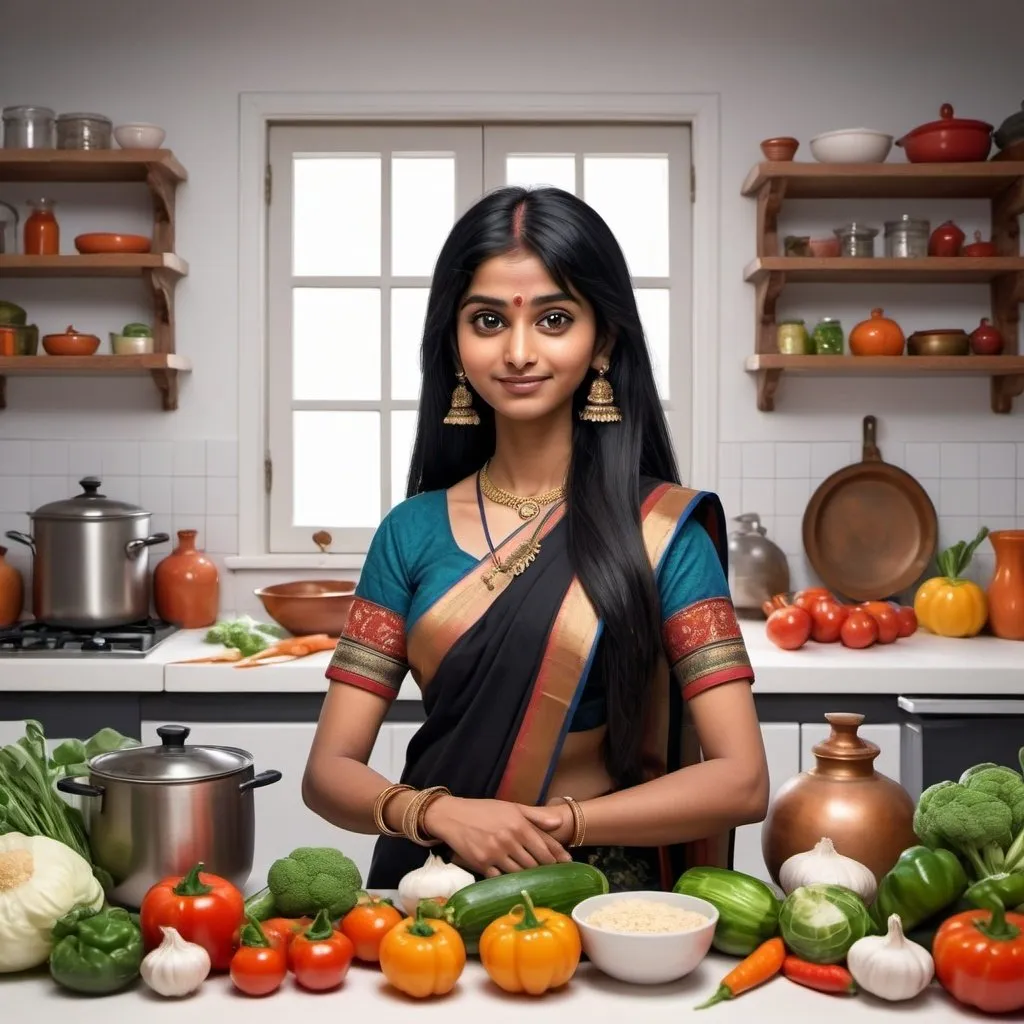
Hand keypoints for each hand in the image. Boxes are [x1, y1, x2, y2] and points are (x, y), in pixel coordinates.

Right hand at [423, 797, 571, 876]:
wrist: (453, 816)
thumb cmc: (484, 810)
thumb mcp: (512, 807)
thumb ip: (536, 815)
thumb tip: (559, 822)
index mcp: (519, 825)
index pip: (544, 846)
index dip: (557, 857)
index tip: (566, 864)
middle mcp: (509, 840)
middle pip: (534, 862)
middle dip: (544, 868)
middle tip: (552, 874)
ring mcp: (496, 853)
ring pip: (519, 872)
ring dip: (527, 875)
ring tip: (534, 878)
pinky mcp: (482, 864)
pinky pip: (501, 877)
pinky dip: (507, 879)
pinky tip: (512, 880)